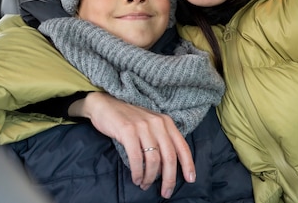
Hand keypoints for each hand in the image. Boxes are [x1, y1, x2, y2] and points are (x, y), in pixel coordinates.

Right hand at [69, 92, 194, 198]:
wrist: (106, 105)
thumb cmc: (129, 119)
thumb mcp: (151, 126)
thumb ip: (161, 141)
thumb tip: (167, 167)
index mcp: (166, 123)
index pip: (182, 146)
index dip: (188, 164)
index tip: (191, 179)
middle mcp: (158, 123)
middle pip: (169, 156)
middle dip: (169, 178)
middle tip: (166, 192)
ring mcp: (143, 127)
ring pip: (154, 159)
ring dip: (150, 177)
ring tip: (144, 184)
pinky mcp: (128, 131)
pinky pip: (136, 157)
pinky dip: (138, 172)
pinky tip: (136, 178)